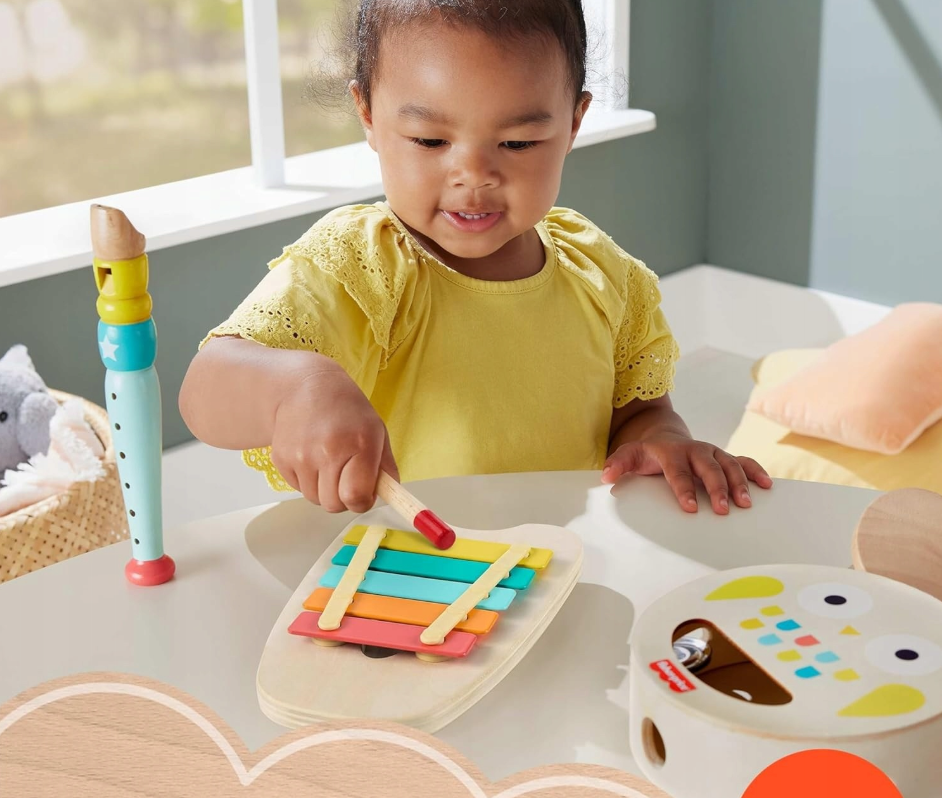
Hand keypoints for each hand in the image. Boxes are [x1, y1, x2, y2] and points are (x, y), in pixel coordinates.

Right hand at [270, 369, 398, 513]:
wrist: (306, 388)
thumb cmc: (347, 410)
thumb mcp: (377, 431)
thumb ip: (386, 468)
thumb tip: (390, 495)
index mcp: (359, 444)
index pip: (356, 497)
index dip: (362, 501)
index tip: (364, 494)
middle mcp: (327, 452)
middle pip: (334, 505)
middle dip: (343, 498)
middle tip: (347, 478)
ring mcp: (301, 456)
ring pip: (315, 500)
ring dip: (324, 490)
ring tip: (329, 464)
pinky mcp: (281, 459)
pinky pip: (299, 489)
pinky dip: (308, 481)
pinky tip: (313, 458)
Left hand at [601, 432, 771, 513]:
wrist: (664, 436)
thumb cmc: (647, 452)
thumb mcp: (629, 455)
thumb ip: (618, 464)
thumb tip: (606, 476)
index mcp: (672, 452)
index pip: (678, 472)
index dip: (684, 489)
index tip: (690, 507)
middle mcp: (695, 450)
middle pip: (708, 468)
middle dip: (717, 488)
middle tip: (723, 509)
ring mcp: (712, 452)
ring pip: (729, 464)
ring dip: (740, 482)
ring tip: (746, 503)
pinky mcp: (723, 456)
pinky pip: (743, 462)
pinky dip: (755, 471)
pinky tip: (767, 486)